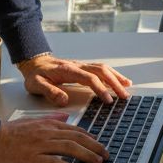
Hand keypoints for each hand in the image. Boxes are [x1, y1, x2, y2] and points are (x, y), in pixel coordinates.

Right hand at [0, 116, 107, 162]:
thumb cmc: (8, 133)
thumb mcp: (32, 121)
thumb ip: (50, 120)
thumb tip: (65, 117)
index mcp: (47, 125)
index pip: (75, 130)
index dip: (90, 137)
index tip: (99, 144)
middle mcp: (47, 133)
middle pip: (77, 138)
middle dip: (95, 146)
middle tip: (106, 154)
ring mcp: (40, 145)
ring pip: (70, 148)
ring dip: (87, 155)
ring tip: (98, 162)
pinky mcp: (33, 158)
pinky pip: (55, 162)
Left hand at [17, 55, 131, 105]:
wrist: (34, 62)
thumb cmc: (35, 75)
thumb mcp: (36, 85)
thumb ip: (49, 91)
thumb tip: (63, 100)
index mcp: (68, 70)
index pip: (89, 78)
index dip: (100, 89)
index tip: (108, 100)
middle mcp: (78, 66)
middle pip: (101, 71)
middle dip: (115, 83)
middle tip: (124, 96)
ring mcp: (82, 66)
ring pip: (103, 68)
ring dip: (116, 77)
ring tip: (127, 87)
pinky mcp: (83, 68)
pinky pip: (101, 69)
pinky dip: (112, 74)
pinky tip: (120, 80)